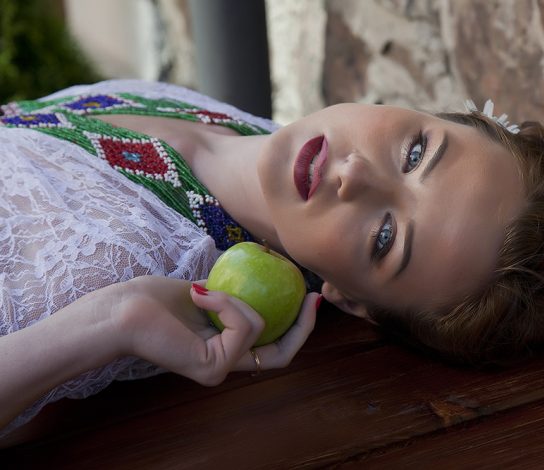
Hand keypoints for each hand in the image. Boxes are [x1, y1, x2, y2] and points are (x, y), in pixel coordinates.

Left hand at [116, 276, 318, 385]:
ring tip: (204, 290)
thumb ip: (228, 293)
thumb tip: (259, 275)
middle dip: (303, 327)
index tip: (308, 295)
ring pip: (259, 328)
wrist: (120, 312)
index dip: (298, 325)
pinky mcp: (214, 367)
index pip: (272, 346)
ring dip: (238, 299)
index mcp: (223, 348)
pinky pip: (243, 327)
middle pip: (282, 356)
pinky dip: (227, 303)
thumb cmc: (150, 300)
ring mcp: (220, 370)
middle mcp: (225, 365)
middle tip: (311, 298)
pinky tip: (200, 295)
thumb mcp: (203, 290)